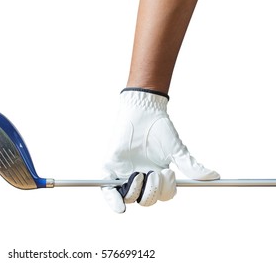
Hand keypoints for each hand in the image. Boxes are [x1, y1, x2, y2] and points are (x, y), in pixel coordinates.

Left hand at [102, 89, 219, 212]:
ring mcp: (124, 174)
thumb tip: (214, 177)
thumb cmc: (159, 129)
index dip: (165, 190)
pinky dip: (112, 201)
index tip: (168, 173)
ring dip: (136, 191)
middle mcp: (141, 177)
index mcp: (156, 176)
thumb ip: (191, 165)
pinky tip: (120, 208)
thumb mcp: (176, 149)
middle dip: (152, 191)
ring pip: (130, 197)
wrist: (142, 112)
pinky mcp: (110, 168)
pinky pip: (107, 190)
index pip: (162, 195)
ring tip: (140, 174)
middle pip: (146, 200)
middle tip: (154, 174)